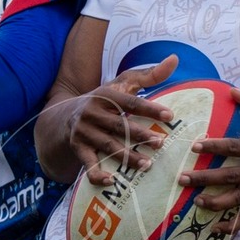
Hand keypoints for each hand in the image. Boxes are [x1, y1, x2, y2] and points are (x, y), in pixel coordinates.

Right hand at [60, 55, 178, 184]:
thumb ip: (150, 75)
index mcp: (105, 95)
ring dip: (127, 157)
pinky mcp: (78, 149)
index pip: (130, 102)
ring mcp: (83, 132)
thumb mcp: (122, 84)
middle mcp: (92, 113)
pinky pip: (88, 165)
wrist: (64, 117)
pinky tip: (113, 181)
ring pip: (107, 146)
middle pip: (118, 125)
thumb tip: (175, 58)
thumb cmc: (104, 101)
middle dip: (139, 135)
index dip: (149, 108)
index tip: (170, 115)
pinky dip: (98, 174)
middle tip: (160, 143)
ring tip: (147, 165)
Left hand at [179, 88, 239, 233]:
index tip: (195, 146)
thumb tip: (233, 90)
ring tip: (195, 202)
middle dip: (205, 179)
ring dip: (215, 202)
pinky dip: (232, 224)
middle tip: (182, 178)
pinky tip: (215, 228)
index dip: (216, 146)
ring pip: (238, 199)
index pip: (236, 147)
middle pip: (231, 176)